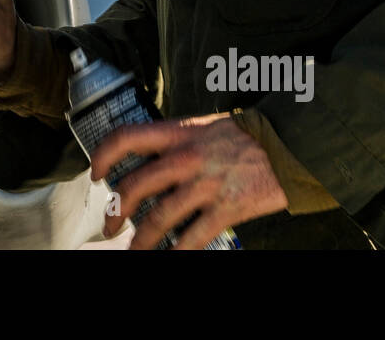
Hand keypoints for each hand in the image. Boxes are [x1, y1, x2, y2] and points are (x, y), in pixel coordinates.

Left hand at [91, 112, 288, 249]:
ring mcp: (206, 185)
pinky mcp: (227, 208)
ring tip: (133, 250)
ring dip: (140, 239)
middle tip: (110, 224)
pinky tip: (169, 258)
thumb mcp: (204, 127)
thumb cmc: (246, 136)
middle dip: (115, 209)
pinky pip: (192, 238)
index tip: (94, 172)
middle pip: (136, 185)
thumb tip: (150, 164)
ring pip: (158, 218)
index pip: (127, 137)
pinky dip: (176, 253)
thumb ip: (177, 143)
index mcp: (179, 134)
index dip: (103, 155)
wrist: (289, 144)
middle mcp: (187, 158)